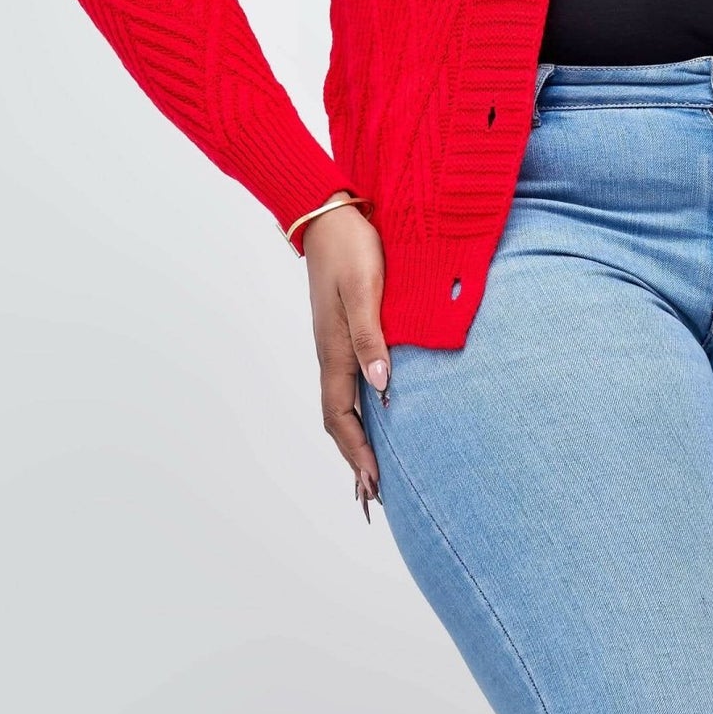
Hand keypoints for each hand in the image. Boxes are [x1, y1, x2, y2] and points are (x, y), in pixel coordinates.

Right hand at [303, 191, 390, 516]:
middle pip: (337, 420)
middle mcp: (330, 354)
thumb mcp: (365, 289)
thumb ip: (371, 337)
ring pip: (341, 405)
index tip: (374, 485)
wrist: (330, 217)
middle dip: (354, 459)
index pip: (341, 416)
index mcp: (333, 350)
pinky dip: (358, 413)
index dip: (358, 453)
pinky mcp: (341, 332)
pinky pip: (347, 385)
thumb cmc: (352, 249)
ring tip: (372, 472)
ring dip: (355, 440)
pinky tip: (374, 415)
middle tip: (373, 497)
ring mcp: (333, 345)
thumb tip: (382, 385)